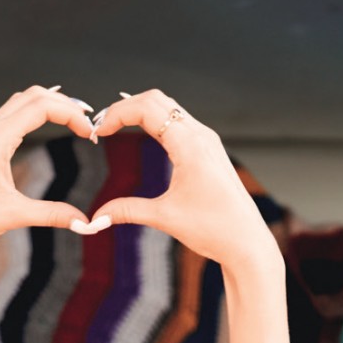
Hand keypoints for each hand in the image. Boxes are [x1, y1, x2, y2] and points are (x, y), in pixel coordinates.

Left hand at [0, 86, 97, 260]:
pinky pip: (9, 115)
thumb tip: (87, 224)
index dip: (72, 115)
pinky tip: (45, 126)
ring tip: (73, 121)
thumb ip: (53, 214)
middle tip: (87, 123)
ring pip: (20, 102)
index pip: (42, 106)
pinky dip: (33, 114)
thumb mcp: (14, 215)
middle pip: (33, 95)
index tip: (89, 135)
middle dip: (64, 104)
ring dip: (48, 106)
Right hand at [90, 90, 279, 275]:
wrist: (247, 242)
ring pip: (168, 108)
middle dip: (125, 107)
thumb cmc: (215, 229)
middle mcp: (201, 136)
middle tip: (103, 127)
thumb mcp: (165, 217)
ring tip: (116, 127)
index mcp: (190, 145)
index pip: (147, 109)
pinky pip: (178, 122)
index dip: (117, 114)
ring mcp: (207, 141)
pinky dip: (155, 121)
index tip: (98, 132)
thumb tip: (95, 218)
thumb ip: (127, 211)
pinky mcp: (209, 150)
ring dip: (140, 112)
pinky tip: (141, 134)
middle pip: (156, 100)